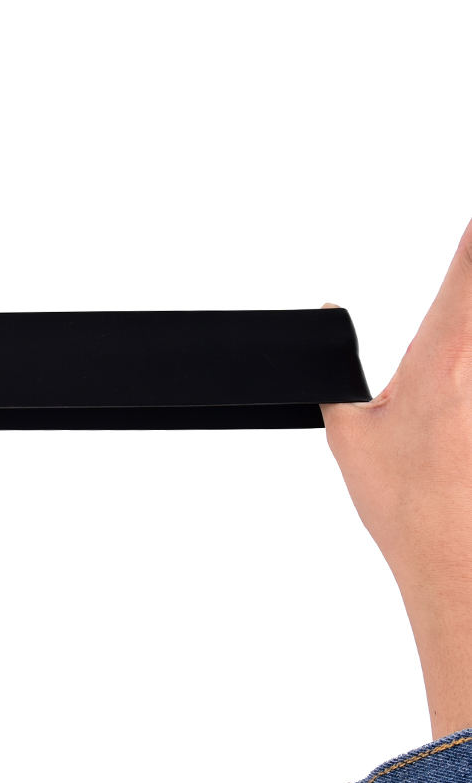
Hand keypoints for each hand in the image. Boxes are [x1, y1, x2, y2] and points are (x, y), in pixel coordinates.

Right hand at [323, 218, 471, 739]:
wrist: (459, 563)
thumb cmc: (414, 508)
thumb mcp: (350, 434)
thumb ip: (337, 377)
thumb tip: (325, 322)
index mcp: (441, 359)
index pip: (467, 270)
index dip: (469, 238)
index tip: (468, 219)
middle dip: (471, 272)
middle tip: (460, 273)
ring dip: (468, 323)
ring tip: (449, 361)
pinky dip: (469, 352)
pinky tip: (456, 386)